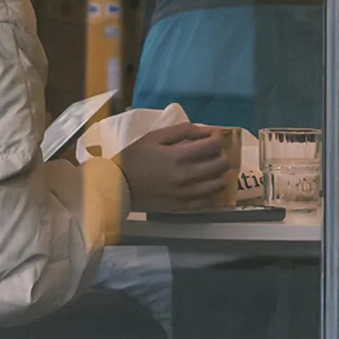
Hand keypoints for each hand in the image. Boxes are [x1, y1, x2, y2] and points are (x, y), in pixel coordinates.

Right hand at [119, 125, 234, 211]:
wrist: (117, 187)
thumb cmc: (134, 158)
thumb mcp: (156, 136)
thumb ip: (184, 131)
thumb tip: (208, 131)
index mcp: (179, 156)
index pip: (213, 146)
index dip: (217, 138)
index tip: (213, 136)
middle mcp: (187, 176)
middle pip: (221, 165)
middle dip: (221, 154)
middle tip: (212, 152)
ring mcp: (186, 194)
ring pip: (219, 184)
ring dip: (219, 174)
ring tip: (210, 168)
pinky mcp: (182, 207)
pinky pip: (208, 201)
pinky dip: (212, 191)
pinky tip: (206, 184)